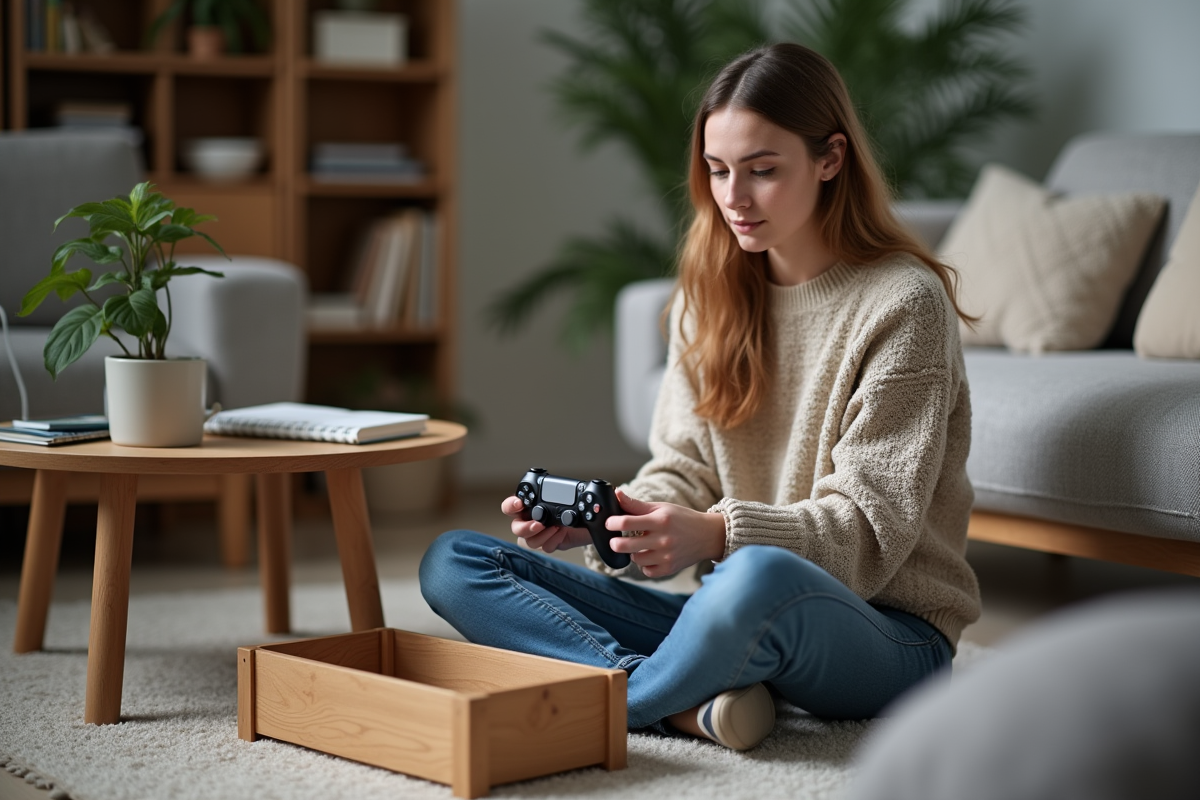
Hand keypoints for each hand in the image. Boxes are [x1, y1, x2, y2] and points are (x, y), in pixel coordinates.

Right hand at [500, 496, 592, 553]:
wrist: (591, 520)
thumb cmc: (576, 506)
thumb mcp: (565, 496)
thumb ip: (555, 495)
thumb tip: (559, 491)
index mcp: (529, 506)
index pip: (509, 507)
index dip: (510, 506)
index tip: (520, 504)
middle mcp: (530, 521)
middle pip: (516, 529)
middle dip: (525, 528)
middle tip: (539, 524)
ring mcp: (539, 535)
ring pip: (528, 542)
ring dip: (542, 535)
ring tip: (556, 527)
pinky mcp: (549, 544)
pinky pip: (545, 548)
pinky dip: (553, 541)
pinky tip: (562, 533)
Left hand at [605, 489, 726, 577]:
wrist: (707, 535)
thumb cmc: (682, 519)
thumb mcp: (661, 507)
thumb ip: (636, 505)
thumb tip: (616, 494)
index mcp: (660, 521)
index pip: (626, 522)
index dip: (612, 523)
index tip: (609, 523)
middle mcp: (663, 539)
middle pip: (625, 545)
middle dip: (615, 543)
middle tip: (615, 540)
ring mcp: (666, 556)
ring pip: (635, 559)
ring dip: (633, 553)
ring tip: (640, 546)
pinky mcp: (669, 568)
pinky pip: (647, 571)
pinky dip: (645, 565)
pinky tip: (650, 556)